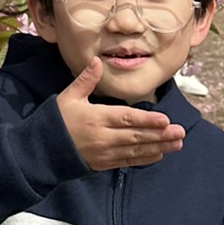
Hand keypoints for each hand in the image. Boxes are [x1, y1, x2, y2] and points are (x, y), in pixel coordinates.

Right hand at [56, 57, 184, 169]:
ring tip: (177, 143)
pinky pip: (129, 162)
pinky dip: (145, 158)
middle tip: (180, 131)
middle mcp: (103, 137)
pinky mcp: (105, 164)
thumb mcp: (69, 97)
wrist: (42, 150)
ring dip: (158, 147)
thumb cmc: (57, 120)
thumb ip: (86, 80)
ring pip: (136, 150)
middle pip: (136, 136)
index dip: (146, 120)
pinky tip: (160, 154)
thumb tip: (96, 60)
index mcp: (96, 118)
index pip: (126, 118)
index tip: (165, 119)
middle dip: (160, 134)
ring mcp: (105, 153)